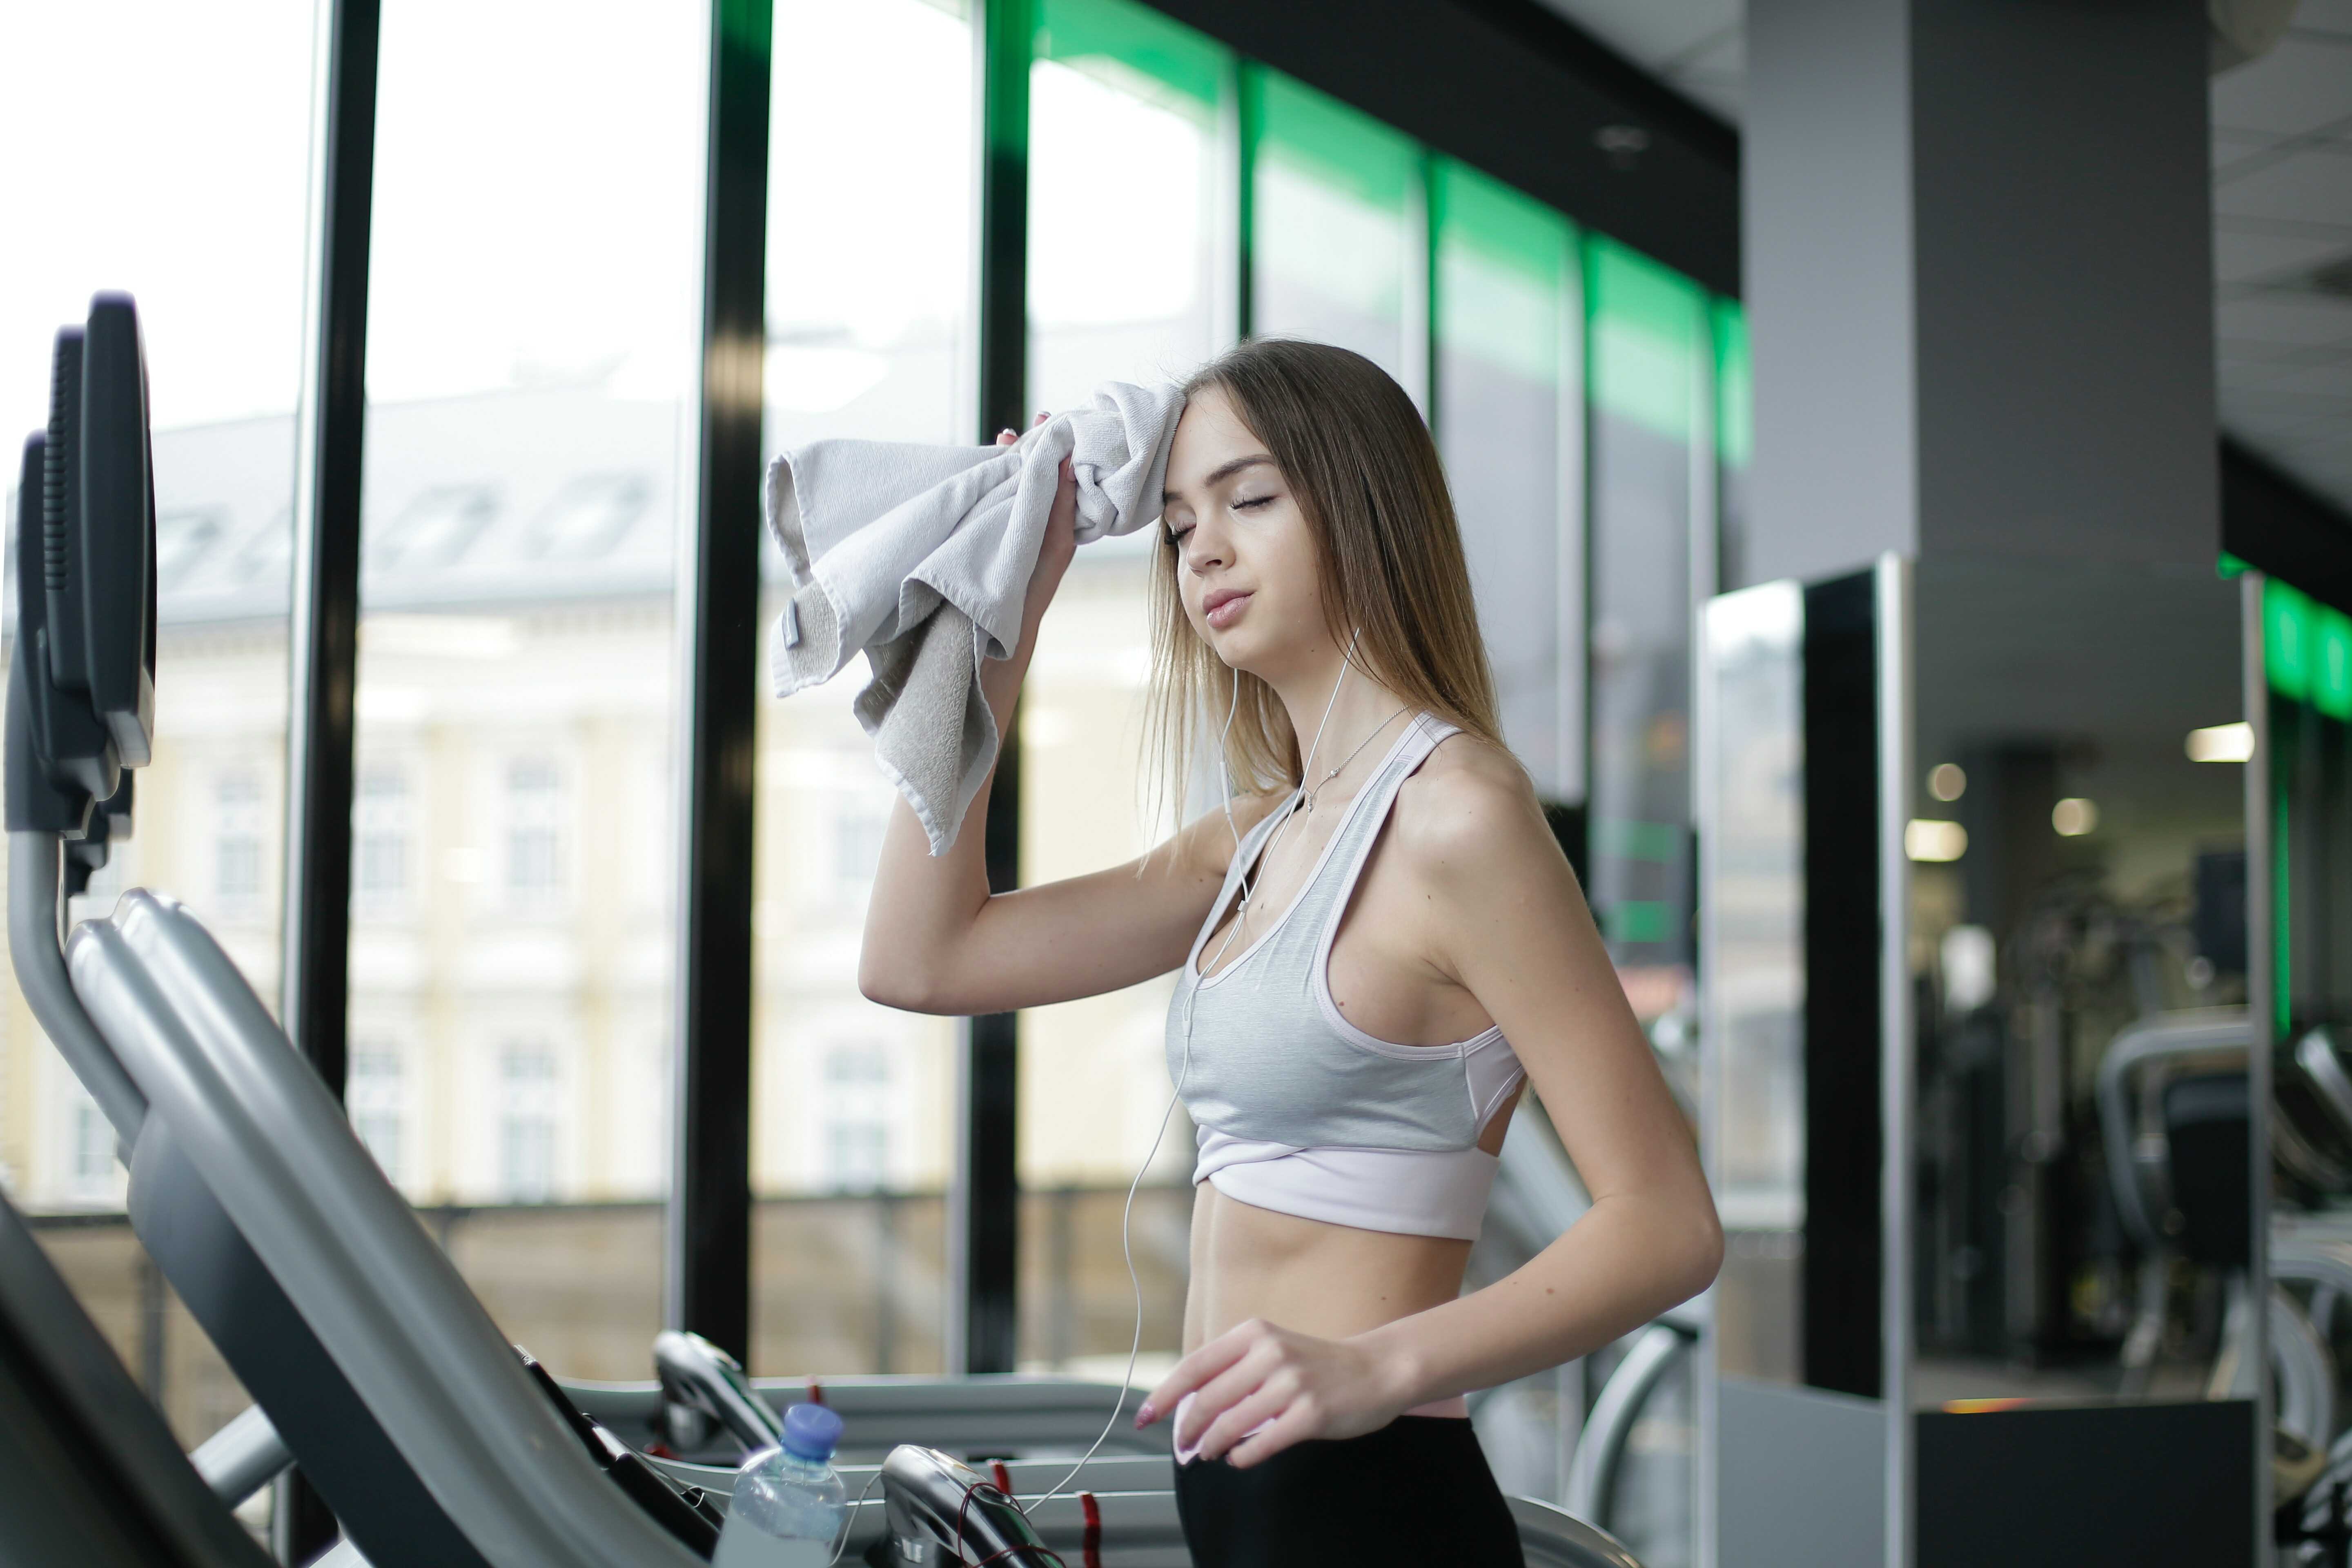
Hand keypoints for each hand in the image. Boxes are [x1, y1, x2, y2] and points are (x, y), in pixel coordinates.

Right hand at [997, 412, 1077, 622]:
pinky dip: (996, 475)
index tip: (1057, 420)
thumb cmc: (1037, 583)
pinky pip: (999, 493)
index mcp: (1064, 516)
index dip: (1063, 447)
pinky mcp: (997, 526)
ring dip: (1014, 457)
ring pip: (1019, 480)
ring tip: (1007, 433)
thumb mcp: (1055, 540)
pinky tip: (988, 460)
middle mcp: (1043, 515)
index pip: (1065, 472)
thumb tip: (1067, 459)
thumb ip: (1060, 501)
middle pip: (1041, 471)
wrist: (1006, 616)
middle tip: (1038, 416)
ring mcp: (1019, 519)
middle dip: (1037, 444)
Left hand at [1134, 1318, 1418, 1467]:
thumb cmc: (1316, 1365)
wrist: (1375, 1370)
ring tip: (1208, 1452)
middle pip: (1207, 1400)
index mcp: (1253, 1333)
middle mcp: (1270, 1353)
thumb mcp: (1271, 1350)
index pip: (1194, 1366)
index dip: (1163, 1395)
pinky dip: (1242, 1456)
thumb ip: (1234, 1371)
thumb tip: (1188, 1407)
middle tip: (1183, 1445)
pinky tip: (1239, 1458)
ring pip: (1230, 1424)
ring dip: (1211, 1445)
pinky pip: (1262, 1443)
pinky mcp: (1311, 1413)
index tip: (1144, 1416)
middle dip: (1187, 1429)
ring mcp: (1291, 1383)